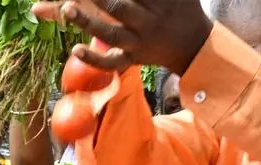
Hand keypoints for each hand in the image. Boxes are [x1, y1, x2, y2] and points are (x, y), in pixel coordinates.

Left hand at [32, 0, 212, 74]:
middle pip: (118, 7)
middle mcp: (148, 21)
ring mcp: (139, 42)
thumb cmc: (180, 8)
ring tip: (67, 9)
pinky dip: (94, 59)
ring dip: (88, 22)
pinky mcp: (132, 58)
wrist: (193, 44)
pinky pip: (113, 63)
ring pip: (111, 34)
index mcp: (159, 1)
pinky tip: (75, 50)